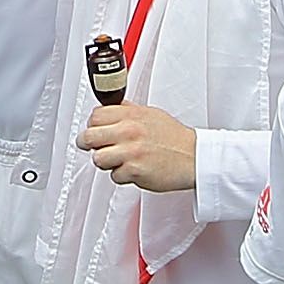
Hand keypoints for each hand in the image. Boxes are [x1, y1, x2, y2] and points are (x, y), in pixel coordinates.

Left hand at [74, 100, 199, 190]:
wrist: (194, 157)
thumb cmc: (175, 138)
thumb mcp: (151, 114)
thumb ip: (129, 111)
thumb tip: (112, 108)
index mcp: (131, 115)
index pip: (95, 116)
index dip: (93, 125)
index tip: (96, 130)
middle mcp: (129, 131)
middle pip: (89, 137)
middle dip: (89, 144)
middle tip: (96, 147)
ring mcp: (131, 151)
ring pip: (98, 159)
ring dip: (106, 162)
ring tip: (118, 160)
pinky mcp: (135, 171)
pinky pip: (114, 176)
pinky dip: (122, 176)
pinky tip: (134, 169)